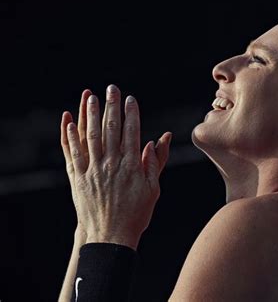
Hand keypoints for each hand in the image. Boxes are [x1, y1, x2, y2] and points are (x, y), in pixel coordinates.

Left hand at [60, 84, 171, 248]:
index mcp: (131, 165)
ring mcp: (93, 170)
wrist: (111, 235)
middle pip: (111, 129)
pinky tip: (69, 122)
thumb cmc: (136, 213)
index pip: (131, 132)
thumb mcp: (153, 188)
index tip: (130, 99)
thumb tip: (160, 140)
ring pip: (91, 136)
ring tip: (91, 97)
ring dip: (90, 115)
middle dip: (111, 106)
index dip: (131, 113)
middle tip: (111, 88)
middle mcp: (111, 164)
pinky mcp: (78, 177)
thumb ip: (156, 162)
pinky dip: (71, 136)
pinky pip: (73, 153)